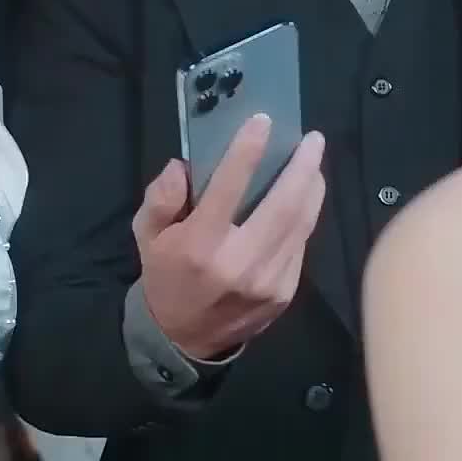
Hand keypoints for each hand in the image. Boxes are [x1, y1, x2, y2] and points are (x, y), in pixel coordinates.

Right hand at [133, 114, 325, 359]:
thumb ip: (161, 198)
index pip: (229, 188)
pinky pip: (300, 245)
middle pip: (282, 205)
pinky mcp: (284, 292)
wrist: (184, 339)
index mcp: (201, 246)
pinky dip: (305, 217)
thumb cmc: (165, 277)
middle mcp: (240, 262)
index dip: (248, 151)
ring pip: (300, 224)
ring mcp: (268, 280)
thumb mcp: (147, 235)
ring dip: (312, 189)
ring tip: (314, 162)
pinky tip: (304, 199)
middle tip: (313, 140)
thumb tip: (182, 165)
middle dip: (302, 167)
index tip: (263, 121)